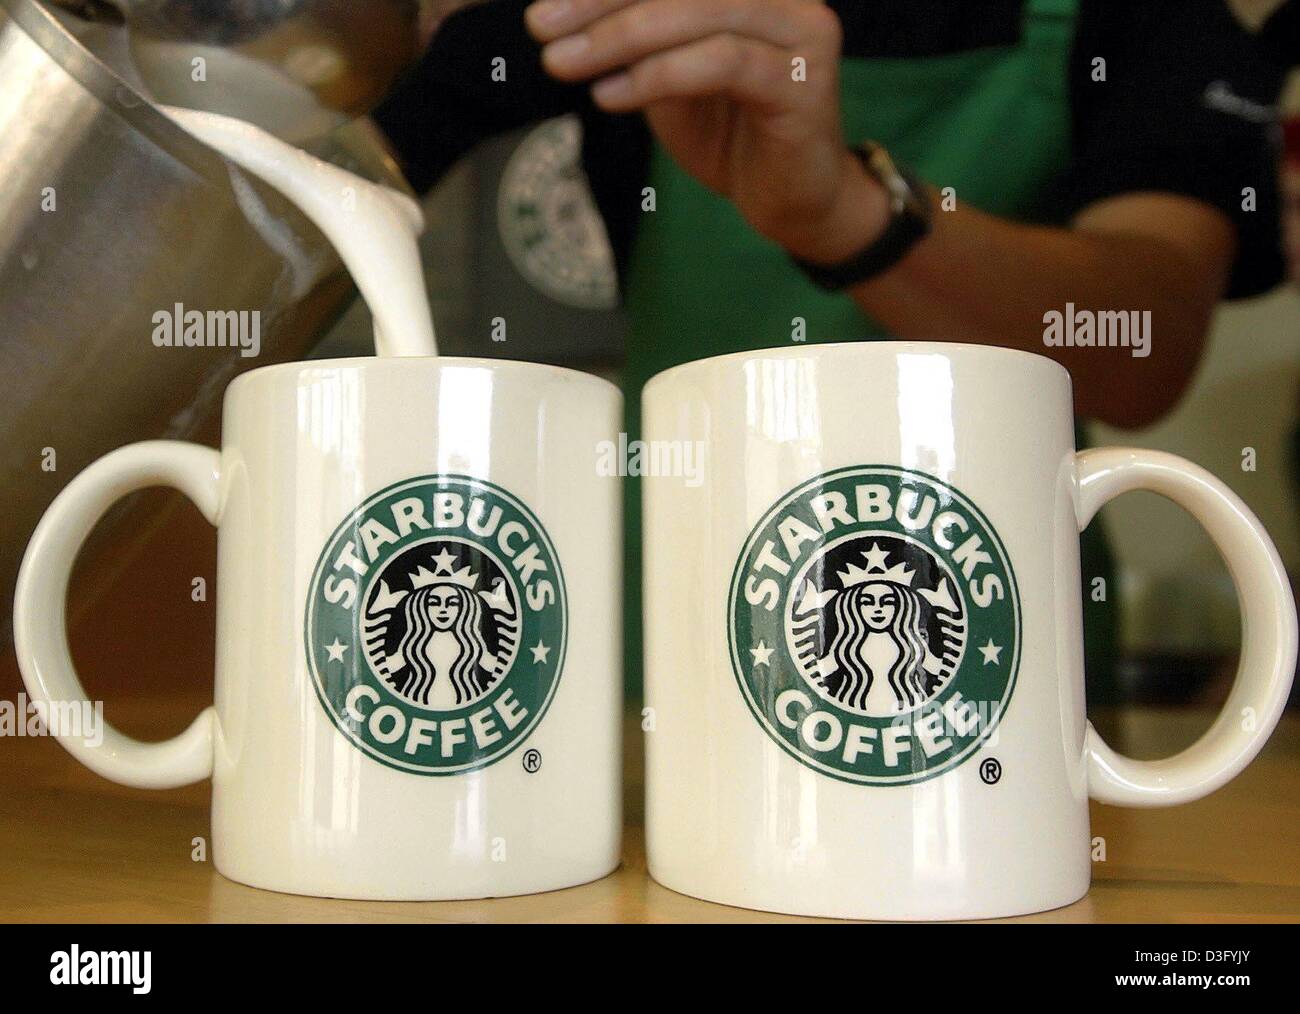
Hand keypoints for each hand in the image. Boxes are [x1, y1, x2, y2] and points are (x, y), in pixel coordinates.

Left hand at [524, 0, 888, 263]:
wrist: (794, 202)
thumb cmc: (731, 135)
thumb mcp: (667, 74)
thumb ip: (635, 38)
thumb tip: (561, 12)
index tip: (544, 3)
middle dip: (600, 3)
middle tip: (540, 25)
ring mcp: (800, 34)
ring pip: (697, 13)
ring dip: (619, 38)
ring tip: (563, 63)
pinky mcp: (803, 82)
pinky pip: (722, 63)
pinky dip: (659, 75)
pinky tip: (610, 96)